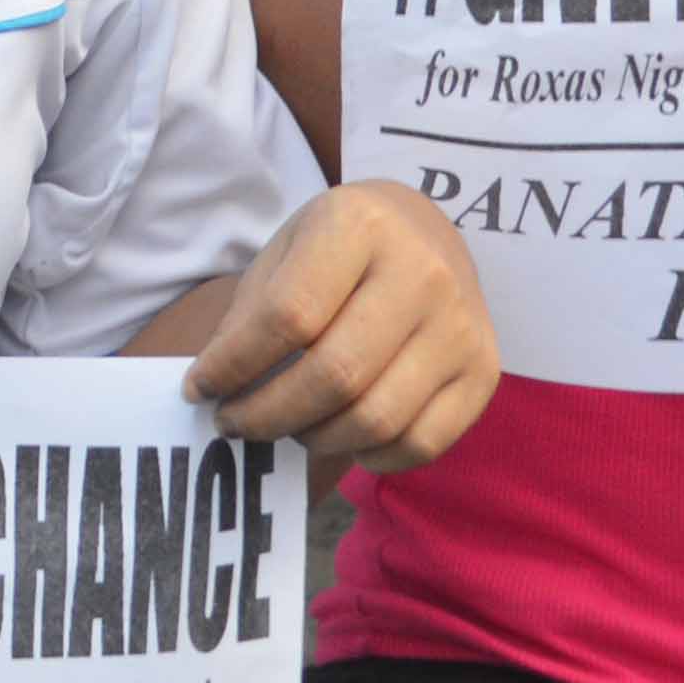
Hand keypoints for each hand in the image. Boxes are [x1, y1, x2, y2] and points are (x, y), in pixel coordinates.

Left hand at [176, 183, 498, 470]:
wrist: (424, 230)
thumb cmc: (339, 247)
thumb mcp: (286, 249)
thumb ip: (250, 313)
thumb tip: (214, 390)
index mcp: (361, 225)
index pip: (287, 317)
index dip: (233, 364)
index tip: (199, 389)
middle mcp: (423, 272)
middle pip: (334, 376)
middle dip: (266, 415)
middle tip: (234, 423)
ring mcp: (461, 325)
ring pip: (375, 420)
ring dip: (312, 440)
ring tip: (285, 426)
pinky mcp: (484, 371)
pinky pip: (420, 444)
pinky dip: (368, 457)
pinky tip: (339, 435)